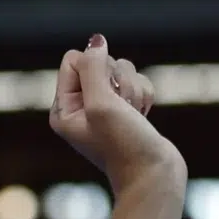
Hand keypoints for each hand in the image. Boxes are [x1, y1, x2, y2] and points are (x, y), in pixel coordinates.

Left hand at [50, 38, 181, 194]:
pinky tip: (142, 117)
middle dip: (118, 82)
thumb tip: (96, 41)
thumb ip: (93, 67)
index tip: (105, 98)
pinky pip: (138, 81)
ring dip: (133, 90)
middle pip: (100, 62)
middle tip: (122, 111)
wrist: (154, 177)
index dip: (95, 70)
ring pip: (122, 69)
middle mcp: (81, 107)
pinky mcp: (128, 109)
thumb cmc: (124, 146)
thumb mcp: (101, 103)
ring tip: (133, 116)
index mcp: (63, 108)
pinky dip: (145, 96)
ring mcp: (105, 108)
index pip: (74, 59)